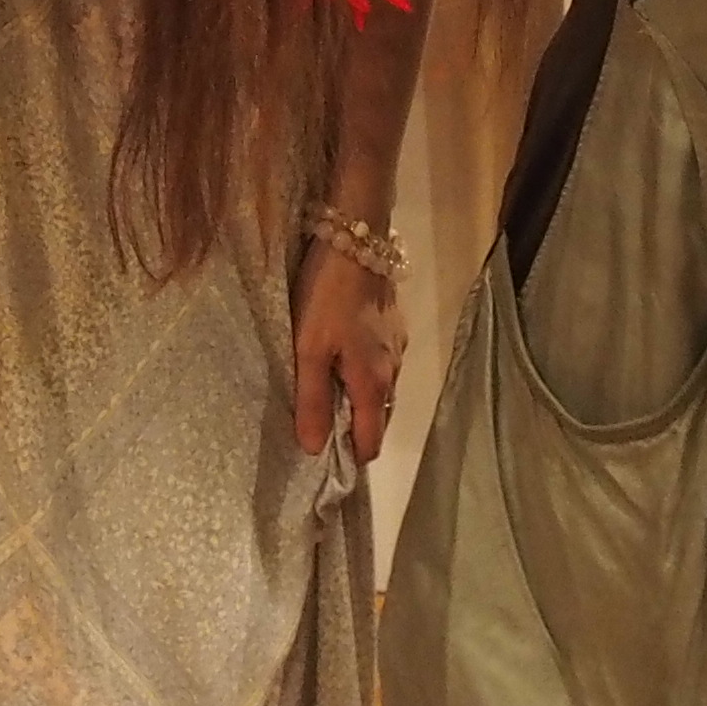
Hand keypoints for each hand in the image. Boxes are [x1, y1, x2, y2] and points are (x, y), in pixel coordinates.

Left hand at [290, 239, 407, 459]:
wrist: (357, 237)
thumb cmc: (327, 296)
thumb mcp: (308, 349)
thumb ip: (312, 399)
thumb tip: (315, 450)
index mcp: (373, 383)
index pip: (371, 441)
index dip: (352, 460)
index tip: (328, 468)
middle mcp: (393, 370)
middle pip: (378, 418)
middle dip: (356, 432)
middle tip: (322, 432)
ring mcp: (398, 345)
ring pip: (382, 389)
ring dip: (360, 401)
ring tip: (329, 399)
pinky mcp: (395, 323)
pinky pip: (382, 364)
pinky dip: (365, 375)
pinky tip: (343, 361)